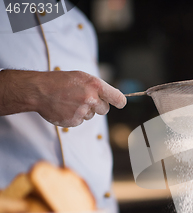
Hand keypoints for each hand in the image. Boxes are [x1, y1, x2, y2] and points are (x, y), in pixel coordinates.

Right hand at [0, 70, 126, 126]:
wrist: (39, 90)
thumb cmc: (61, 81)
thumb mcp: (82, 77)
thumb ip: (98, 87)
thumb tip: (114, 97)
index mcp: (95, 86)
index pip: (118, 98)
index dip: (120, 102)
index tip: (120, 103)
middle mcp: (91, 99)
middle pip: (105, 109)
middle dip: (98, 106)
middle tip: (84, 98)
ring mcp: (82, 111)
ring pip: (91, 115)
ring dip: (84, 110)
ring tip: (70, 101)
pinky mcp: (74, 121)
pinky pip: (81, 121)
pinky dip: (74, 116)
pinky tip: (65, 108)